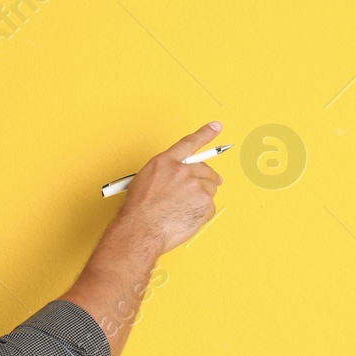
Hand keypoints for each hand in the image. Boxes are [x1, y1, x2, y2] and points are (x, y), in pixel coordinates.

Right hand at [114, 122, 224, 255]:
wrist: (141, 229)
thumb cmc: (138, 210)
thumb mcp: (145, 181)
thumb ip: (165, 174)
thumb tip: (177, 180)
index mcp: (166, 162)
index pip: (189, 143)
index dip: (205, 133)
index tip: (216, 126)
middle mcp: (182, 170)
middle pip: (205, 170)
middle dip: (206, 179)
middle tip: (200, 190)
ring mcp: (195, 186)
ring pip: (210, 188)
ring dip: (202, 198)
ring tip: (184, 209)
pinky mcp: (204, 202)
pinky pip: (210, 207)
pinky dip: (202, 214)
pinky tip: (186, 218)